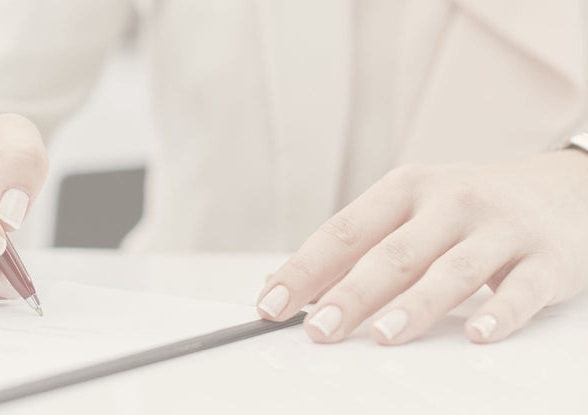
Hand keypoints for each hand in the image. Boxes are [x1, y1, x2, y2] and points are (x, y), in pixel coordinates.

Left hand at [257, 151, 587, 343]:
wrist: (560, 189)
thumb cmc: (466, 208)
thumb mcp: (409, 211)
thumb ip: (354, 247)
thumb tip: (286, 283)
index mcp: (406, 188)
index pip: (344, 230)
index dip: (305, 269)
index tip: (272, 303)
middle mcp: (451, 201)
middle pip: (393, 253)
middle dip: (351, 294)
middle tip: (318, 330)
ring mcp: (500, 228)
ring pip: (452, 270)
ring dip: (415, 306)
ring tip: (383, 336)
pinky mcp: (545, 258)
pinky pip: (521, 290)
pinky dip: (500, 313)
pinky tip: (477, 334)